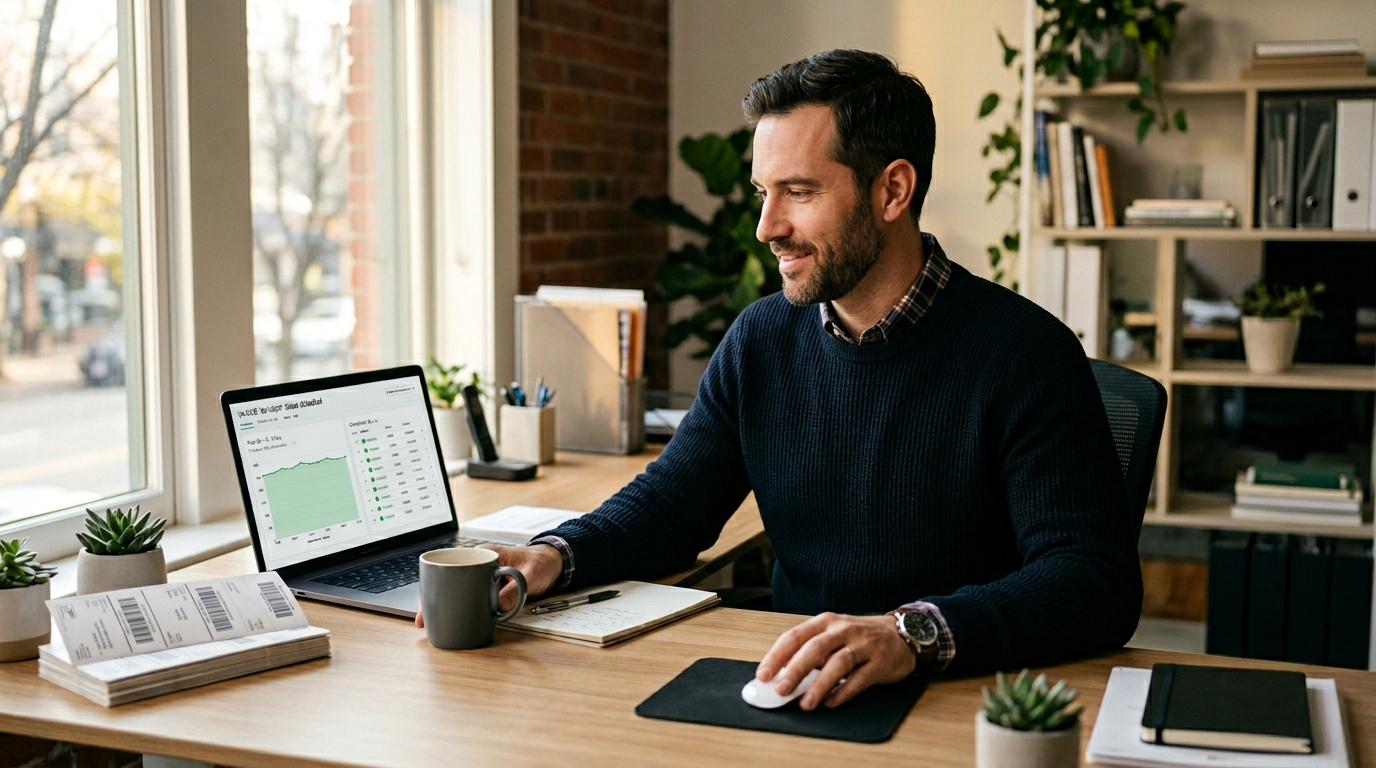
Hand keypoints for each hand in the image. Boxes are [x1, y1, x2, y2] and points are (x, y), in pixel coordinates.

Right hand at [415, 543, 563, 627]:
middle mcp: (477, 565)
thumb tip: (495, 609)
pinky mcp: (486, 588)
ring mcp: (479, 576)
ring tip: (430, 623)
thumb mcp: (530, 576)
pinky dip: (457, 608)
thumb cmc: (540, 563)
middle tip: (422, 620)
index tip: (426, 602)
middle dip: (431, 600)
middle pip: (446, 581)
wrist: (553, 562)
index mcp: (483, 555)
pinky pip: (467, 597)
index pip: (450, 566)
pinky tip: (450, 619)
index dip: (435, 584)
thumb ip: (514, 592)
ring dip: (442, 605)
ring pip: (454, 590)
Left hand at [755, 612, 916, 710]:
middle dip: (795, 670)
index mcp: (825, 622)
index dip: (777, 656)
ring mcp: (863, 644)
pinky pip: (860, 678)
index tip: (763, 676)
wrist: (902, 633)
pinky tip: (831, 703)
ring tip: (806, 703)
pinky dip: (844, 691)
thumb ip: (810, 654)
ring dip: (819, 685)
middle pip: (815, 648)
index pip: (795, 636)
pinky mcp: (880, 661)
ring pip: (838, 663)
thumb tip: (783, 677)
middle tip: (781, 690)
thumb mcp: (833, 637)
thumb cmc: (859, 638)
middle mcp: (843, 630)